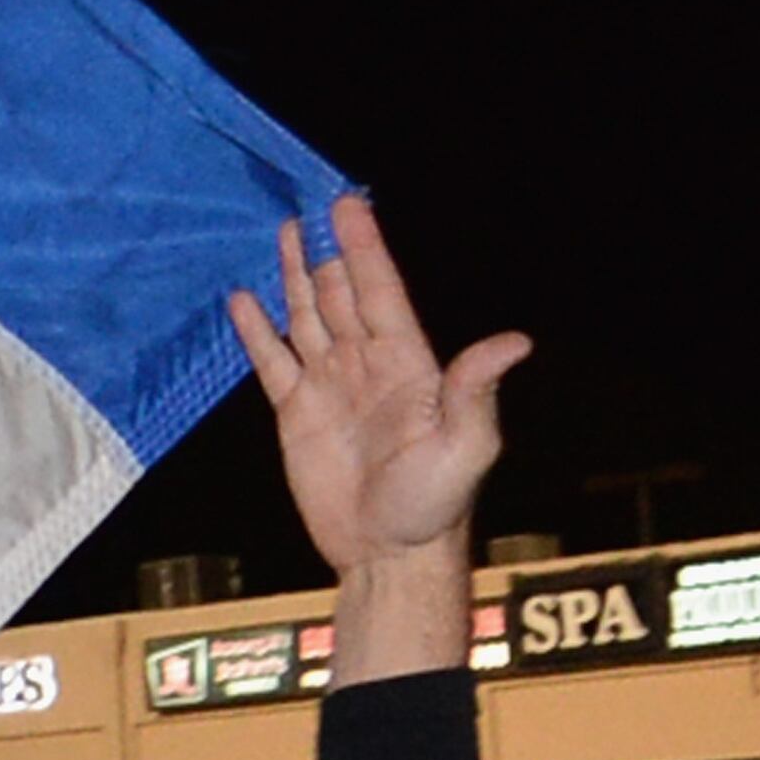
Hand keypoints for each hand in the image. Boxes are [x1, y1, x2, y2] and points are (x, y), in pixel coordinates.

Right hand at [227, 196, 526, 575]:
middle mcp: (366, 365)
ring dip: (294, 275)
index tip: (349, 206)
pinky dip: (256, 329)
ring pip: (307, 315)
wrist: (386, 554)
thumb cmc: (434, 505)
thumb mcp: (466, 447)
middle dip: (328, 249)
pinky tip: (244, 300)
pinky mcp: (296, 412)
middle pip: (341, 293)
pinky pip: (272, 359)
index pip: (380, 292)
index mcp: (407, 365)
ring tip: (284, 232)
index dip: (365, 248)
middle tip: (313, 204)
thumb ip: (476, 391)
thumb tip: (514, 341)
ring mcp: (329, 386)